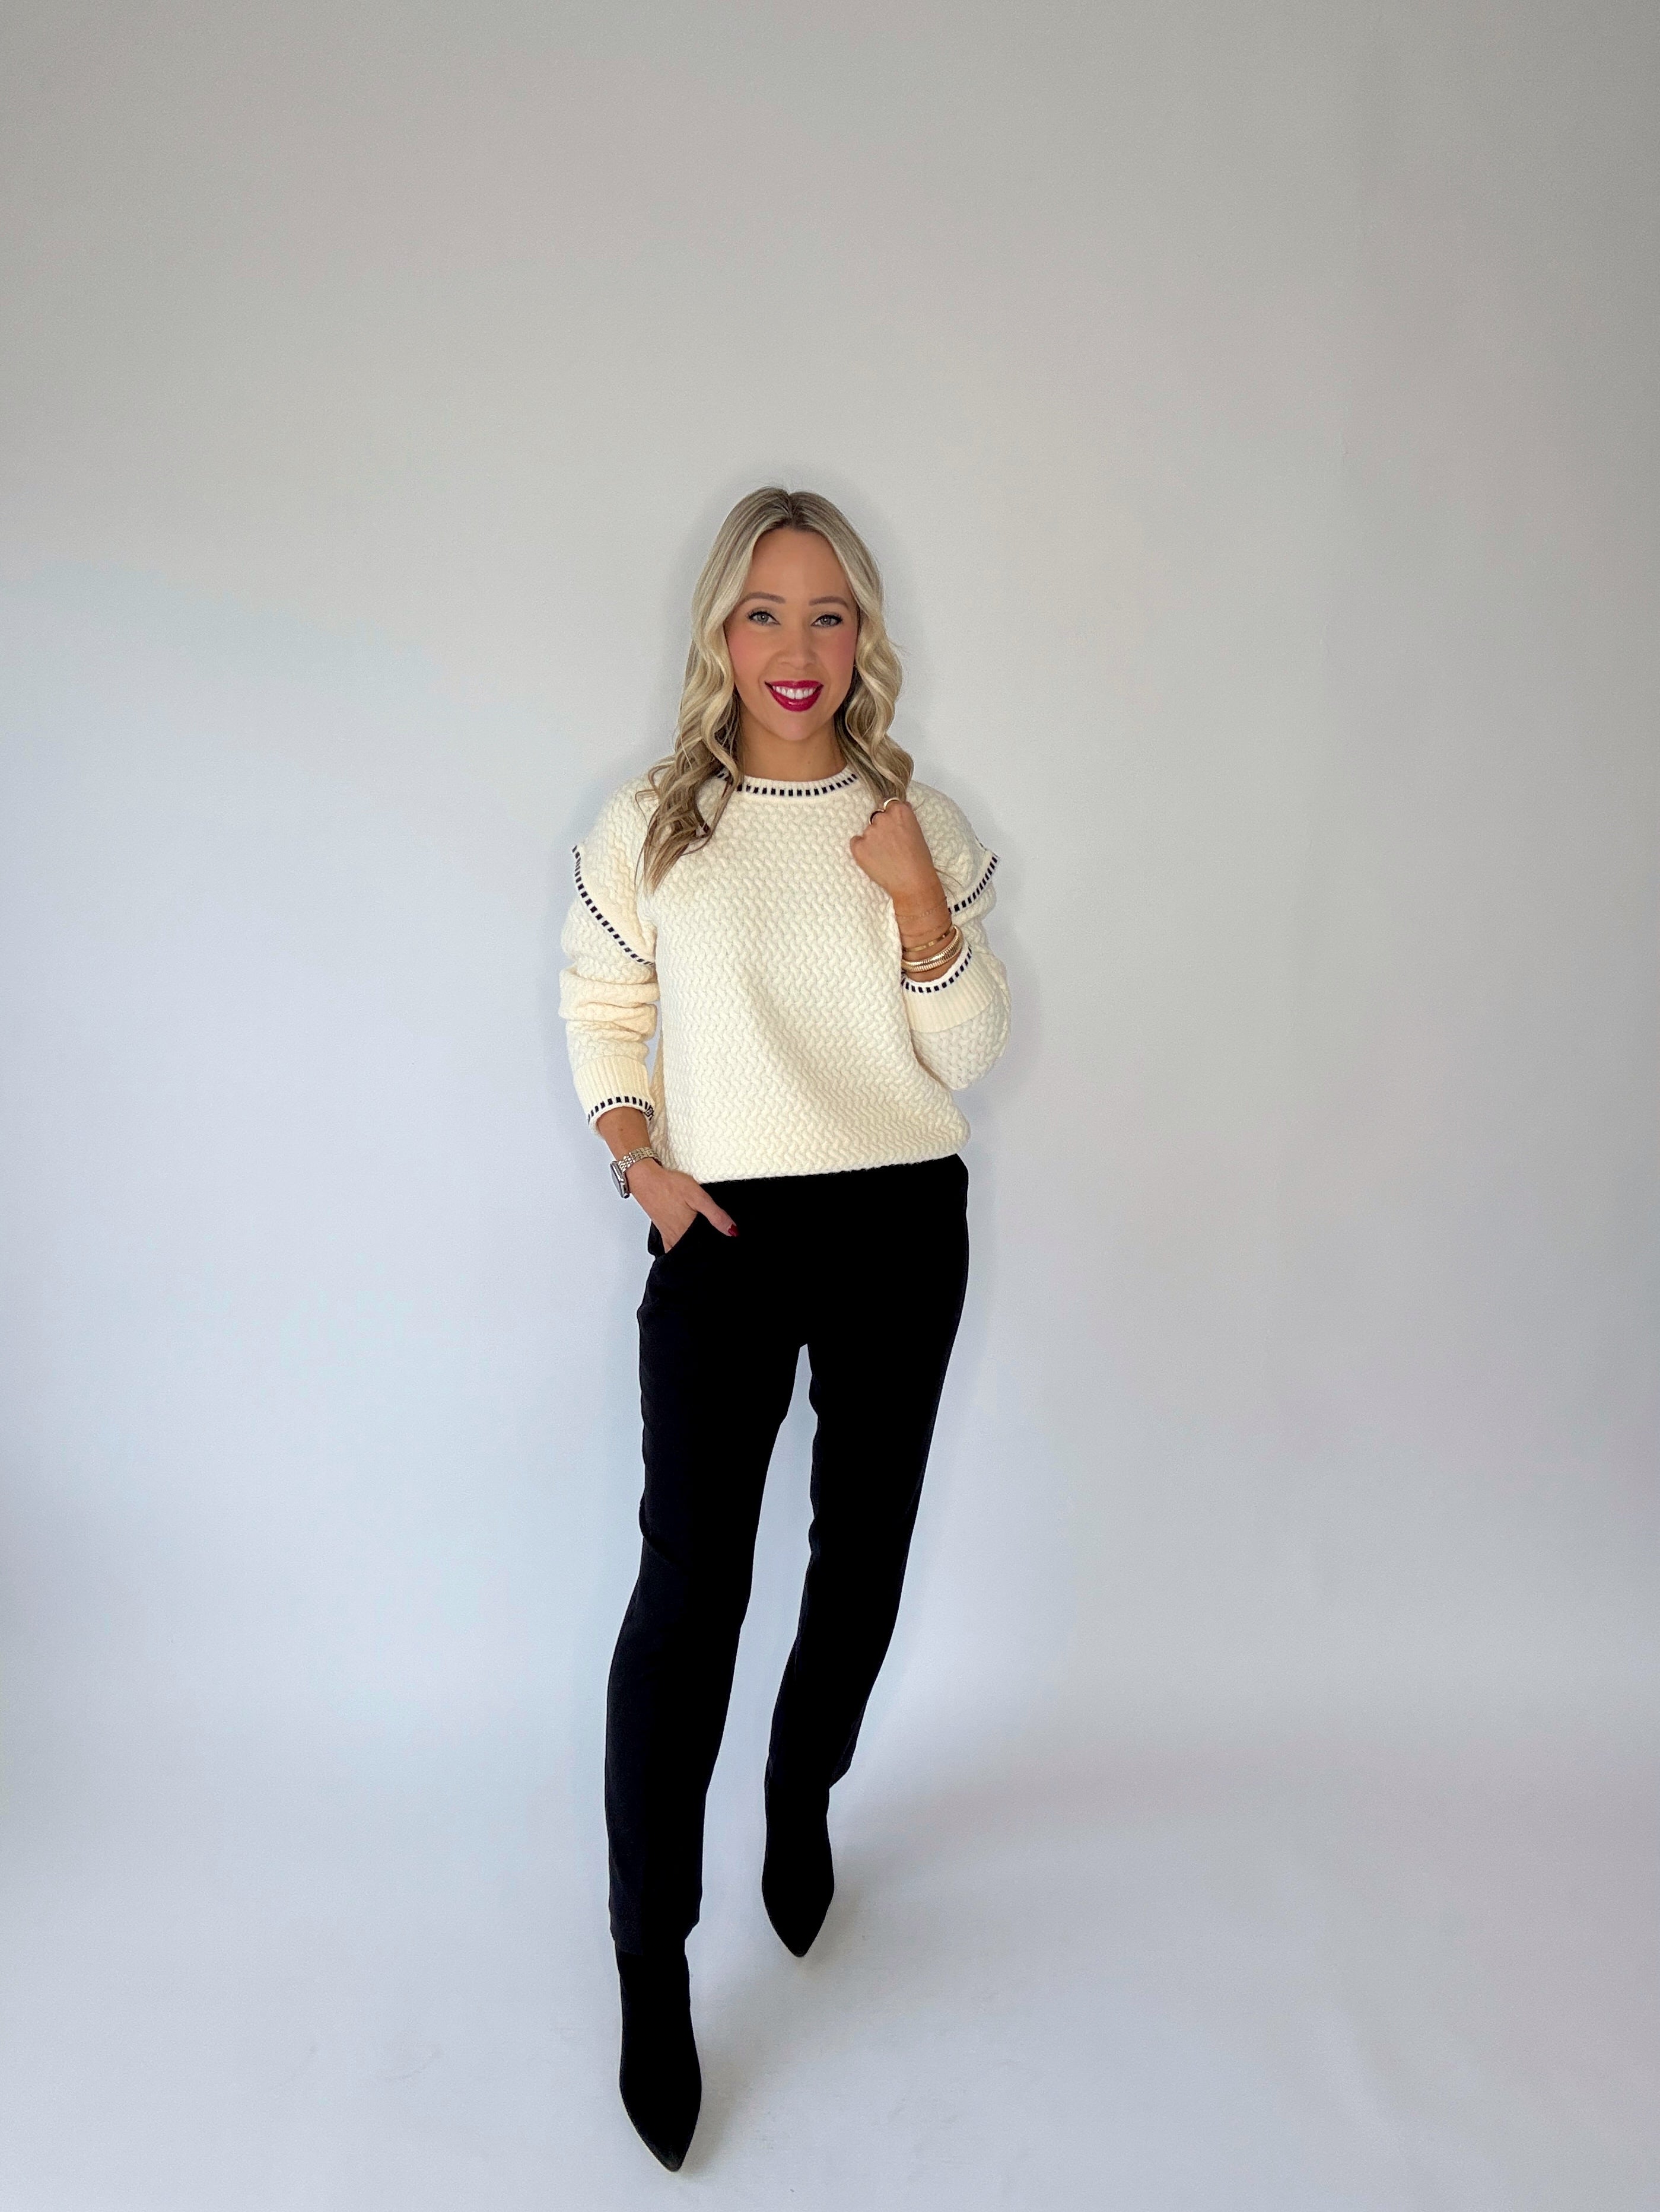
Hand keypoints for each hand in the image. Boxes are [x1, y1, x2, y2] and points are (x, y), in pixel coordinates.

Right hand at [628, 1159, 737, 1249]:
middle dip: (705, 1252)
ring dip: (692, 1250)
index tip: (725, 1251)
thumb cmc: (669, 1185)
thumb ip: (716, 1215)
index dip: (716, 1251)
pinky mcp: (662, 1229)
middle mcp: (676, 1237)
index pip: (704, 1249)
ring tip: (703, 1248)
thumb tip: (732, 1231)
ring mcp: (668, 1234)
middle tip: (717, 1251)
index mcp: (686, 1231)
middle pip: (694, 1251)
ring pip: (683, 1249)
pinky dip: (679, 1248)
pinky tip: (685, 1244)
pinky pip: (671, 1245)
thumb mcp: (698, 1196)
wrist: (645, 1179)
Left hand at [848, 800, 944, 922]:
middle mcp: (883, 817)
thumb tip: (896, 810)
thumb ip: (904, 818)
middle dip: (881, 829)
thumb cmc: (919, 860)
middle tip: (890, 846)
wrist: (913, 882)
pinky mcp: (858, 847)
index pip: (889, 804)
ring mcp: (869, 832)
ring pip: (866, 832)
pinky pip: (855, 843)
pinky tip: (875, 860)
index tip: (893, 827)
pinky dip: (861, 850)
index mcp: (900, 811)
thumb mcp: (917, 832)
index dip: (891, 817)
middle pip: (876, 817)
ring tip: (885, 857)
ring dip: (872, 841)